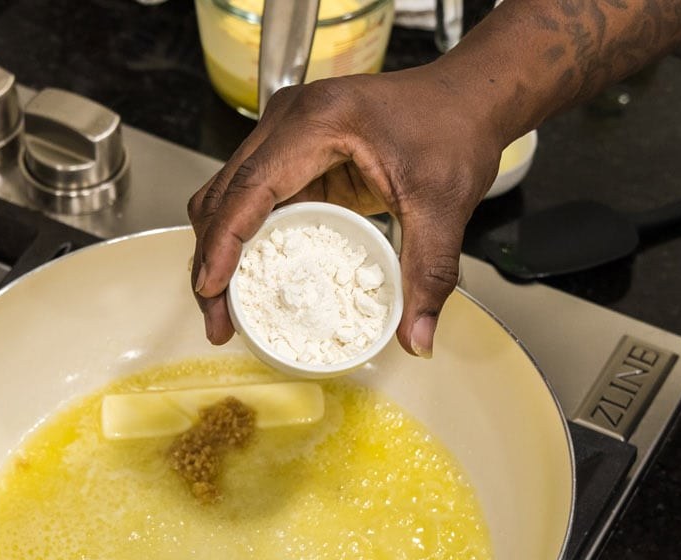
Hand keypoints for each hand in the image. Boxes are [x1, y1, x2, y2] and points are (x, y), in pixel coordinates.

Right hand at [187, 64, 505, 357]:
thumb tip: (417, 340)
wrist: (468, 98)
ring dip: (220, 252)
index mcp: (318, 122)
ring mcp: (286, 134)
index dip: (224, 242)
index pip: (251, 187)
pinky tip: (249, 280)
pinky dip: (243, 240)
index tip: (212, 289)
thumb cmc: (454, 130)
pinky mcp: (293, 153)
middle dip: (212, 260)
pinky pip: (252, 199)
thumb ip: (428, 273)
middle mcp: (289, 121)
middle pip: (224, 194)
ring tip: (225, 309)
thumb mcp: (445, 206)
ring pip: (227, 197)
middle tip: (218, 321)